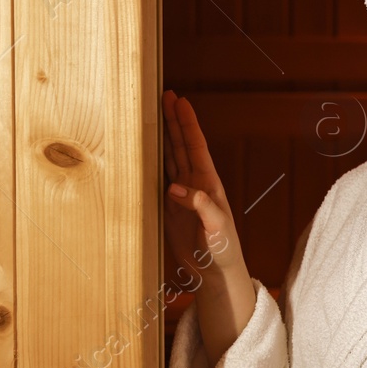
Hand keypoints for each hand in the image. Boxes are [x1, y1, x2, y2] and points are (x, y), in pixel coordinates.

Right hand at [163, 89, 245, 281]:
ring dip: (162, 136)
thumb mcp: (217, 229)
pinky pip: (158, 178)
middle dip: (173, 120)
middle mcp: (195, 184)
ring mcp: (181, 195)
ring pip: (169, 158)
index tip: (180, 101)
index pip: (196, 147)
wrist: (215, 272)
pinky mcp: (169, 207)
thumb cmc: (223, 251)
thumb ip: (202, 207)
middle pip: (181, 145)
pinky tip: (143, 149)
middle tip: (164, 95)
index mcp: (209, 184)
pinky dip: (151, 162)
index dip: (187, 124)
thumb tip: (176, 187)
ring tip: (152, 114)